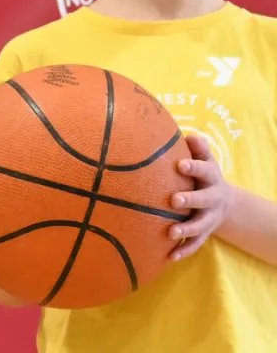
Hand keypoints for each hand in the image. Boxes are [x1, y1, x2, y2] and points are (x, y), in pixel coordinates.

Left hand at [168, 134, 232, 260]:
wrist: (224, 201)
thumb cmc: (203, 174)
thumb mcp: (205, 159)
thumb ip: (198, 148)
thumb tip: (189, 136)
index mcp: (211, 177)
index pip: (204, 170)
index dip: (194, 168)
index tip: (180, 164)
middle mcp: (212, 198)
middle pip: (204, 199)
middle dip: (190, 199)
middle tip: (174, 199)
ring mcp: (209, 217)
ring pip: (200, 225)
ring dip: (186, 229)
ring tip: (171, 232)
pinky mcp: (204, 233)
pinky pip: (195, 243)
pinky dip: (184, 250)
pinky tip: (170, 257)